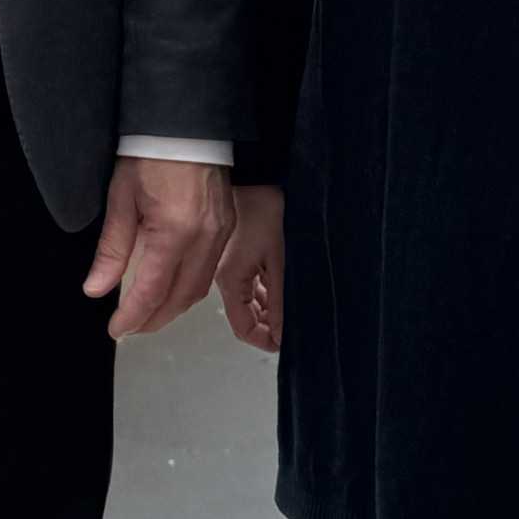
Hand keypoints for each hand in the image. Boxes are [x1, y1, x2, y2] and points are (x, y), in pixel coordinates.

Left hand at [83, 158, 235, 338]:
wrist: (185, 122)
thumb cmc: (151, 152)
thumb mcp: (121, 198)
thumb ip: (112, 249)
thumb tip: (96, 288)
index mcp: (175, 231)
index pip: (153, 290)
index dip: (133, 316)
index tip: (116, 329)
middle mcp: (205, 238)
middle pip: (181, 297)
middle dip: (154, 319)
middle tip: (129, 327)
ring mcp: (220, 233)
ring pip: (199, 288)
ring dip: (173, 307)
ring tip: (148, 313)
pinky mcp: (227, 225)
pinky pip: (210, 269)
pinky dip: (190, 287)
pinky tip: (172, 287)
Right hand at [213, 183, 284, 352]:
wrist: (255, 176)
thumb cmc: (263, 208)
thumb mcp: (279, 261)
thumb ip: (280, 300)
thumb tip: (282, 333)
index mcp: (230, 281)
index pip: (243, 329)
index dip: (265, 341)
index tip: (286, 343)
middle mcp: (225, 277)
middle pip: (246, 316)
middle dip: (270, 325)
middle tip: (294, 326)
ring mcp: (230, 265)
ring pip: (250, 300)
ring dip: (270, 308)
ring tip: (292, 306)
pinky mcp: (237, 254)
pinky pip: (250, 283)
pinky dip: (266, 291)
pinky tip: (282, 287)